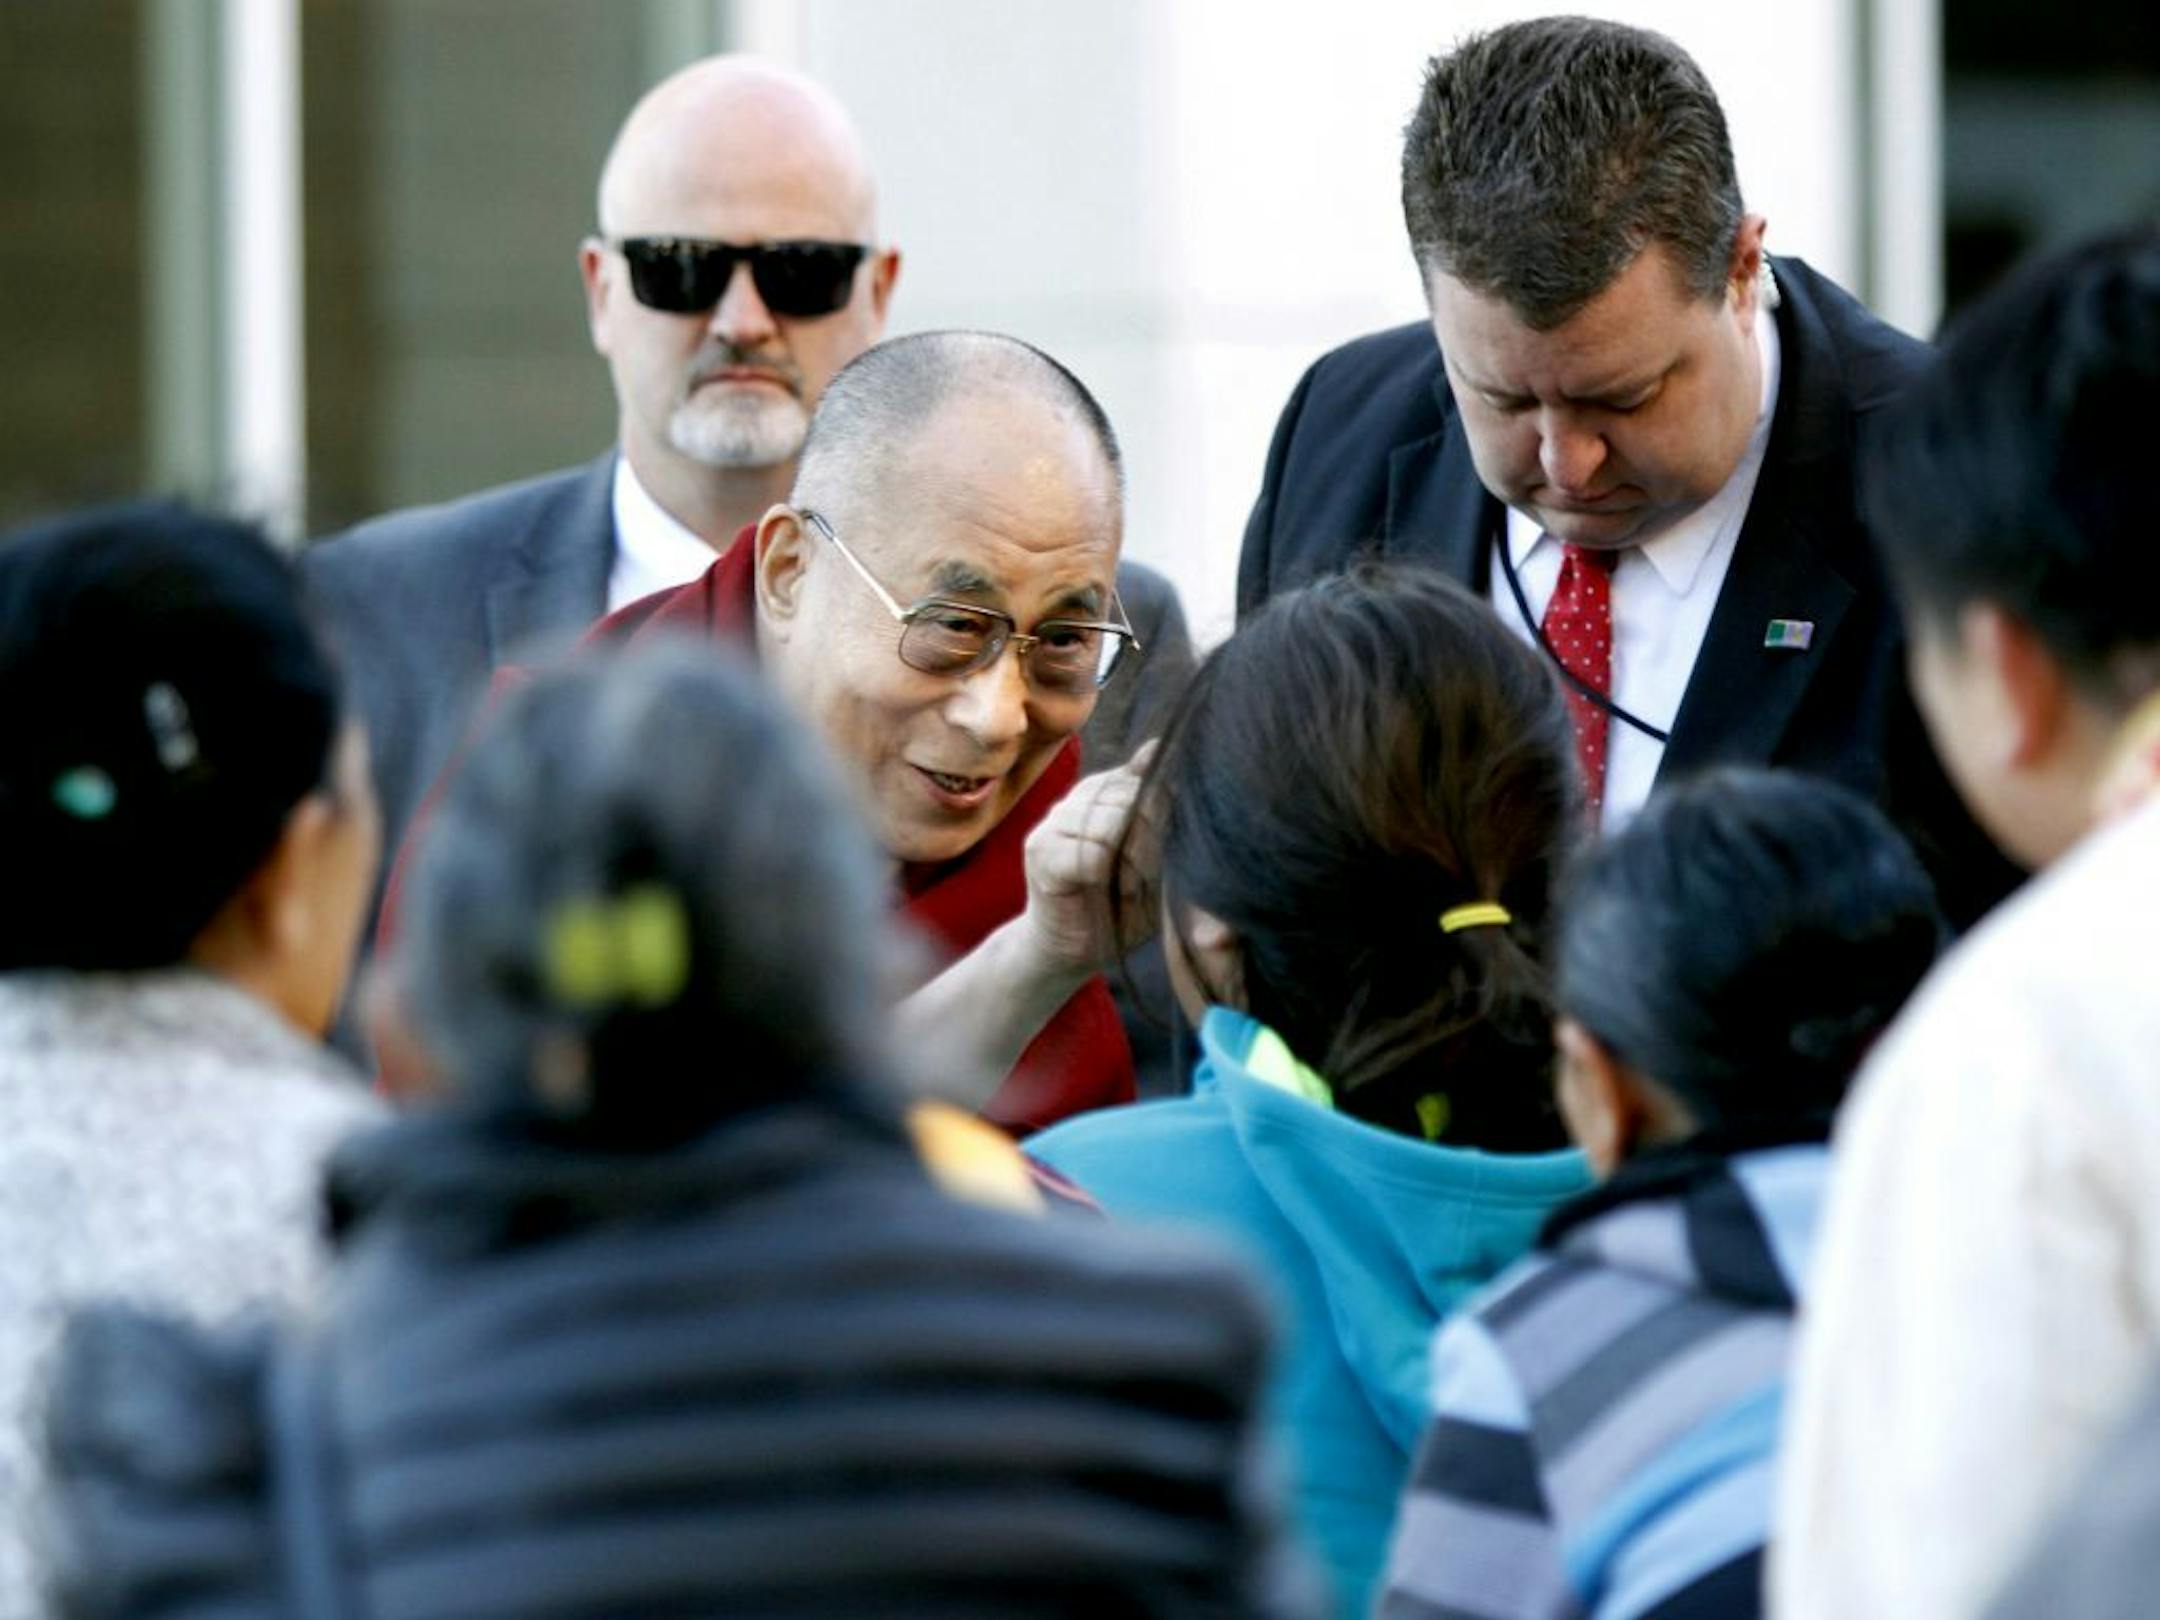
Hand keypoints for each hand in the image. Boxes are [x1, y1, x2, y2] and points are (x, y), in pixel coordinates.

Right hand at [1017, 741, 1161, 978]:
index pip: (1144, 780)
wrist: (1067, 951)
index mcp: (1102, 795)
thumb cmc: (1118, 905)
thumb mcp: (1150, 855)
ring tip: (1133, 887)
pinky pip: (1092, 851)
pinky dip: (1112, 874)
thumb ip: (1154, 806)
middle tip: (1152, 875)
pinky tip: (1113, 890)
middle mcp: (1074, 802)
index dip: (1164, 813)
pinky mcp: (1041, 854)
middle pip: (1130, 797)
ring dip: (1135, 860)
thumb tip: (1157, 746)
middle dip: (1153, 838)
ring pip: (1113, 822)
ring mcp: (1053, 824)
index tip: (1168, 846)